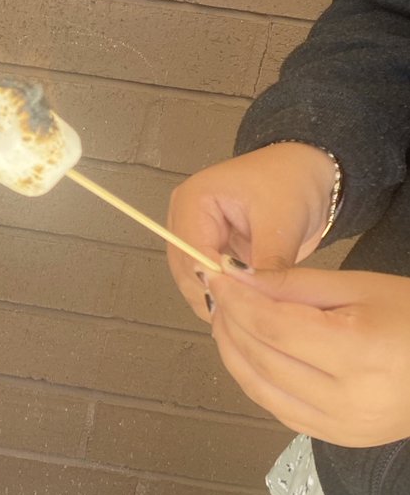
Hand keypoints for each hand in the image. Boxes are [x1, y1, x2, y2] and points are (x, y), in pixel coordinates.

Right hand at [167, 143, 336, 323]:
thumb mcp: (281, 221)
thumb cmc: (292, 182)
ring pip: (195, 282)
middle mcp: (185, 219)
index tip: (240, 307)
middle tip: (246, 321)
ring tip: (248, 319)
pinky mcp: (212, 251)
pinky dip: (227, 297)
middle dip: (214, 295)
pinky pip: (211, 282)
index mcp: (192, 201)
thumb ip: (265, 263)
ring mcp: (196, 237)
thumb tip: (255, 299)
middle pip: (186, 271)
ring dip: (219, 300)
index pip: (190, 252)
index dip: (212, 282)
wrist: (309, 173)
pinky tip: (247, 310)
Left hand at [207, 263, 409, 446]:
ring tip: (224, 318)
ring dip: (231, 352)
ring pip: (260, 389)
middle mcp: (347, 399)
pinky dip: (252, 379)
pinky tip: (245, 351)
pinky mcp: (337, 439)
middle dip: (229, 322)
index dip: (236, 300)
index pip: (273, 327)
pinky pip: (277, 408)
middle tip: (216, 293)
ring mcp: (342, 427)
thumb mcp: (359, 286)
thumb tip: (235, 276)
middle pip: (261, 358)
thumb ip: (293, 284)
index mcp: (359, 353)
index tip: (214, 275)